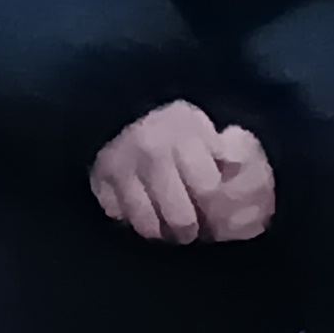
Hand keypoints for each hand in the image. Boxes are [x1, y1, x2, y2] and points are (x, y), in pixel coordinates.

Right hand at [90, 101, 272, 243]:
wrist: (113, 101)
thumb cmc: (164, 121)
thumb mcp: (196, 123)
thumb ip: (218, 146)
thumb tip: (233, 167)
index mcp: (182, 138)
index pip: (209, 190)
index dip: (215, 205)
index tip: (212, 208)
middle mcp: (152, 154)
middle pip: (181, 218)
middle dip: (190, 230)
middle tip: (190, 229)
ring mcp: (122, 169)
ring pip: (148, 225)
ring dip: (160, 231)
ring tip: (166, 228)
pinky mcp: (99, 180)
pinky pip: (119, 217)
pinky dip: (129, 219)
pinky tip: (140, 212)